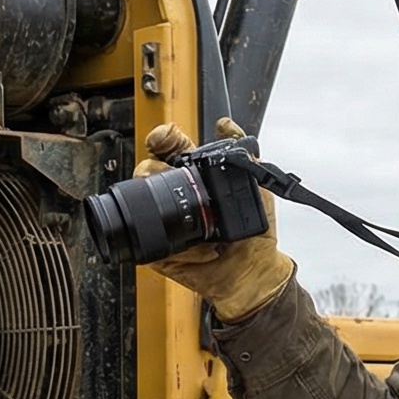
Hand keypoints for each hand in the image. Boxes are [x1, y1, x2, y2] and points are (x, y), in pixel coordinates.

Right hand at [139, 118, 294, 321]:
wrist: (252, 273)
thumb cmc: (255, 233)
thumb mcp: (257, 188)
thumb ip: (245, 154)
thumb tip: (226, 125)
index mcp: (197, 176)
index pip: (171, 148)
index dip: (164, 139)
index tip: (165, 138)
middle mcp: (177, 194)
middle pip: (149, 169)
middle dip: (153, 167)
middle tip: (168, 172)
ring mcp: (165, 220)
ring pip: (140, 198)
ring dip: (156, 200)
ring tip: (190, 214)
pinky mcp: (159, 247)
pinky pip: (148, 238)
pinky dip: (168, 241)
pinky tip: (196, 245)